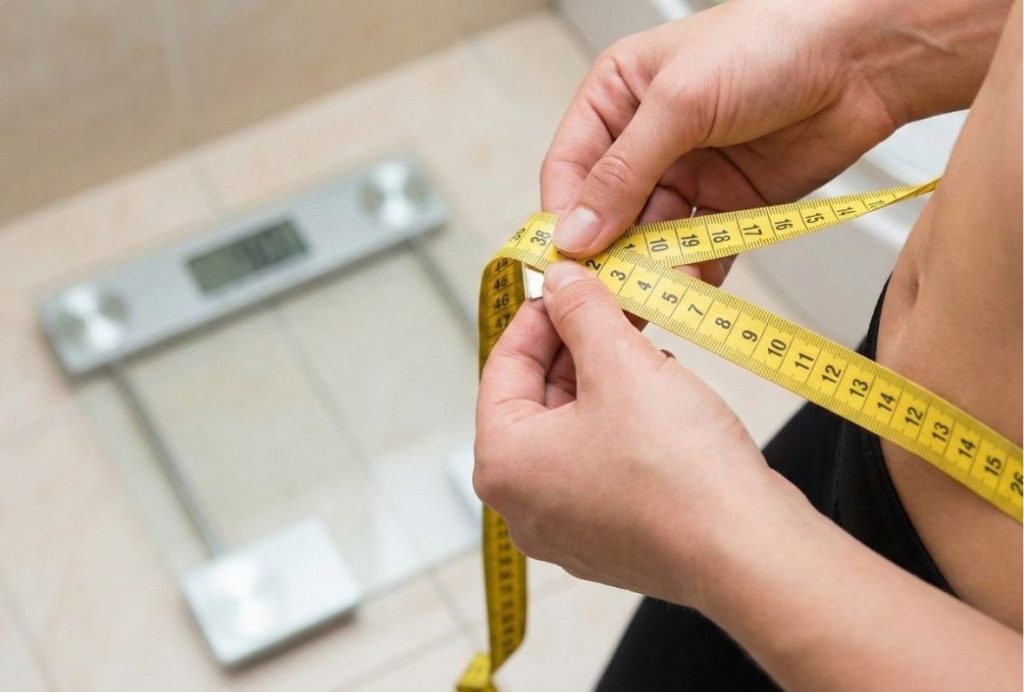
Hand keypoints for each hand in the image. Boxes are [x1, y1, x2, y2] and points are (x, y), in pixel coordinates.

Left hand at [473, 262, 802, 605]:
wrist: (748, 551)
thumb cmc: (677, 471)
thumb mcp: (621, 363)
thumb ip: (581, 311)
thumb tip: (560, 281)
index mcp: (504, 465)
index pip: (504, 367)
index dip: (539, 315)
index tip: (567, 283)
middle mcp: (524, 505)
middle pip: (538, 399)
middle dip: (578, 346)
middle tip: (612, 302)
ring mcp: (567, 527)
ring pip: (574, 429)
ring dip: (606, 380)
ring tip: (645, 345)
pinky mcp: (611, 537)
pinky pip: (603, 462)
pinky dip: (625, 422)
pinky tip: (662, 396)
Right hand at [541, 0, 981, 270]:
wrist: (865, 56)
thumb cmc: (771, 42)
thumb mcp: (679, 102)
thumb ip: (623, 172)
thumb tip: (575, 231)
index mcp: (616, 98)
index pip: (568, 167)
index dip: (562, 216)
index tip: (563, 263)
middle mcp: (645, 139)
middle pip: (606, 211)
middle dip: (607, 252)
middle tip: (606, 292)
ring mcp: (687, 173)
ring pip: (651, 236)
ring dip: (650, 268)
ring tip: (650, 297)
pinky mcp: (727, 202)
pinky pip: (699, 248)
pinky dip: (695, 271)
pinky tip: (692, 288)